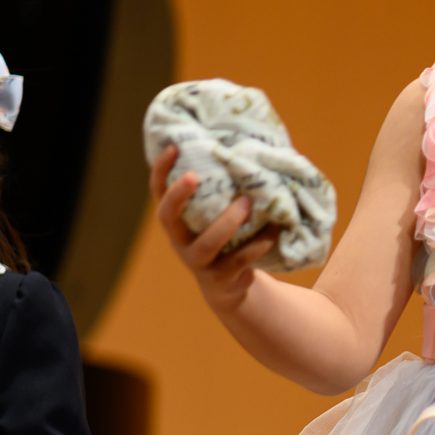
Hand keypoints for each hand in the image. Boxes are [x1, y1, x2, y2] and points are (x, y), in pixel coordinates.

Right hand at [150, 145, 277, 312]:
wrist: (229, 287)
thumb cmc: (225, 240)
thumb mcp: (214, 217)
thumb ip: (220, 194)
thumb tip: (246, 151)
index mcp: (176, 221)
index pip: (158, 193)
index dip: (162, 171)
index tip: (173, 147)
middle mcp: (179, 240)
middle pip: (167, 217)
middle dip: (178, 195)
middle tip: (194, 175)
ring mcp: (198, 261)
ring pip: (208, 242)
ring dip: (228, 222)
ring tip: (247, 202)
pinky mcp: (221, 276)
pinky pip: (240, 259)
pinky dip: (258, 243)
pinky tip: (275, 229)